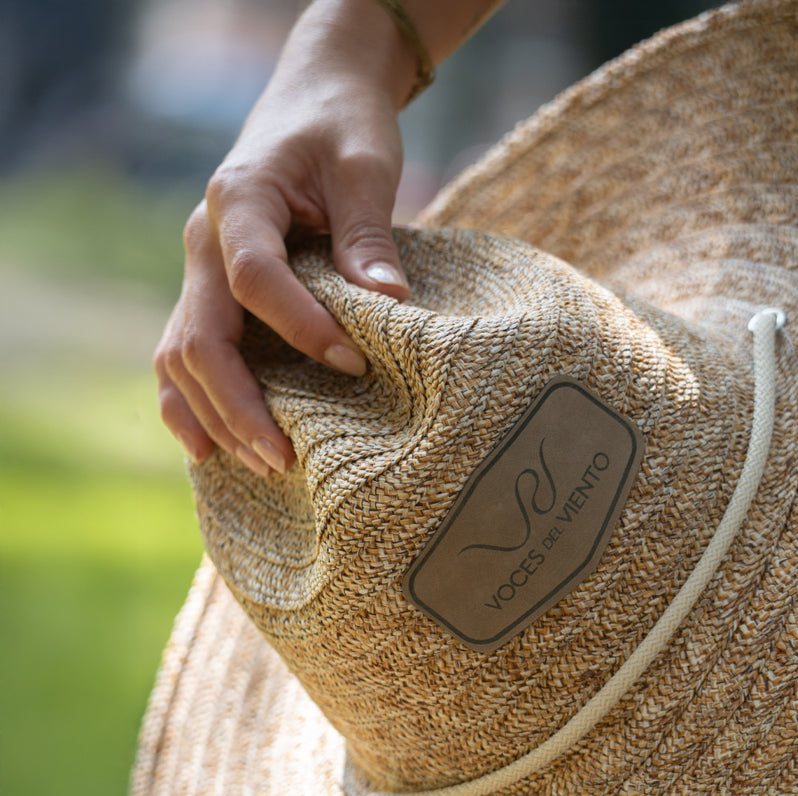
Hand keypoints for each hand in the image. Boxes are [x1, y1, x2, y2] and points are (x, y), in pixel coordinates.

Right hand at [155, 0, 417, 474]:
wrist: (313, 102)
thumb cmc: (343, 129)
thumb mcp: (365, 166)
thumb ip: (369, 234)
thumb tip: (394, 305)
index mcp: (239, 199)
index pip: (255, 278)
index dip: (301, 328)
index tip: (355, 365)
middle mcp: (203, 241)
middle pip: (200, 337)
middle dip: (241, 405)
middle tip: (288, 458)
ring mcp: (198, 272)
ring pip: (179, 357)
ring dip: (216, 418)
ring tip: (267, 466)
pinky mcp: (208, 296)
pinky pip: (181, 358)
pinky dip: (192, 406)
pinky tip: (216, 452)